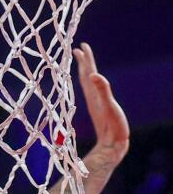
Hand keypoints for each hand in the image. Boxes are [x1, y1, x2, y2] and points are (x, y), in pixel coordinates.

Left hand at [74, 43, 128, 159]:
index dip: (85, 60)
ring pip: (88, 83)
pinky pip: (93, 92)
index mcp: (93, 94)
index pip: (87, 73)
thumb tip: (93, 74)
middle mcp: (92, 97)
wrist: (110, 146)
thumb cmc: (112, 127)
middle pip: (86, 75)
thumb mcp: (108, 106)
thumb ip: (102, 90)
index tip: (80, 46)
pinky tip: (92, 85)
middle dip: (84, 61)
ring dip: (86, 71)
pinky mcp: (99, 109)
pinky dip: (92, 84)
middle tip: (80, 48)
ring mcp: (95, 103)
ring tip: (83, 62)